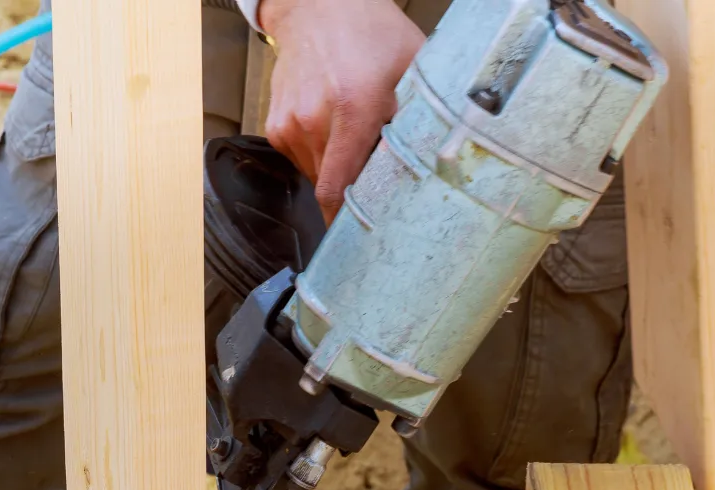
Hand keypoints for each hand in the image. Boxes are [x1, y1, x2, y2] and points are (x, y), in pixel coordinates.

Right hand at [259, 0, 425, 222]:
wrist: (317, 5)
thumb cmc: (372, 35)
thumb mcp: (413, 68)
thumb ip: (423, 119)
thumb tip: (438, 168)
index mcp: (352, 109)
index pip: (339, 190)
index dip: (348, 223)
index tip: (361, 240)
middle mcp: (314, 121)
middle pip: (333, 188)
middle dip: (355, 191)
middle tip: (377, 178)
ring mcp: (290, 124)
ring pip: (318, 176)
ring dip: (339, 171)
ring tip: (355, 139)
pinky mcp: (276, 126)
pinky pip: (303, 161)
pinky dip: (321, 157)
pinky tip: (334, 128)